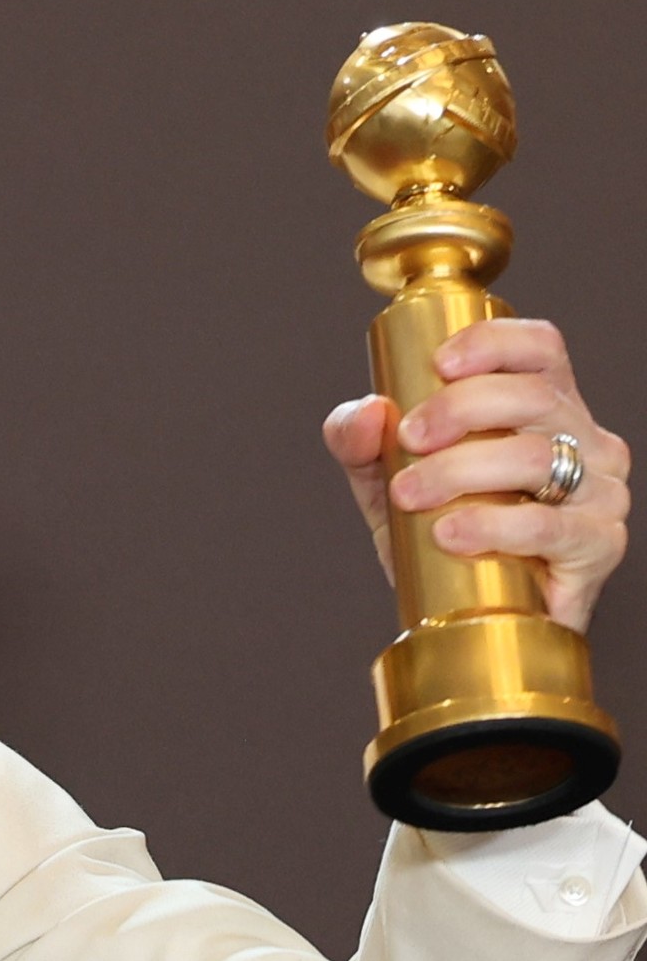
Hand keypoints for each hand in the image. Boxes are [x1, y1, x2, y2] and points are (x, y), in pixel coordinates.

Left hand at [321, 318, 629, 633]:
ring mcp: (600, 493)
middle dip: (459, 408)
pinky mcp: (598, 546)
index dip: (494, 342)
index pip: (541, 348)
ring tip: (411, 494)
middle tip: (408, 440)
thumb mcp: (384, 482)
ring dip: (462, 469)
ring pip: (539, 456)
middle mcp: (584, 442)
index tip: (438, 364)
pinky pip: (551, 526)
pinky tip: (450, 534)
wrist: (464, 618)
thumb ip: (360, 443)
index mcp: (544, 409)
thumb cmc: (437, 538)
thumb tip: (367, 412)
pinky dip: (493, 525)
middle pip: (534, 396)